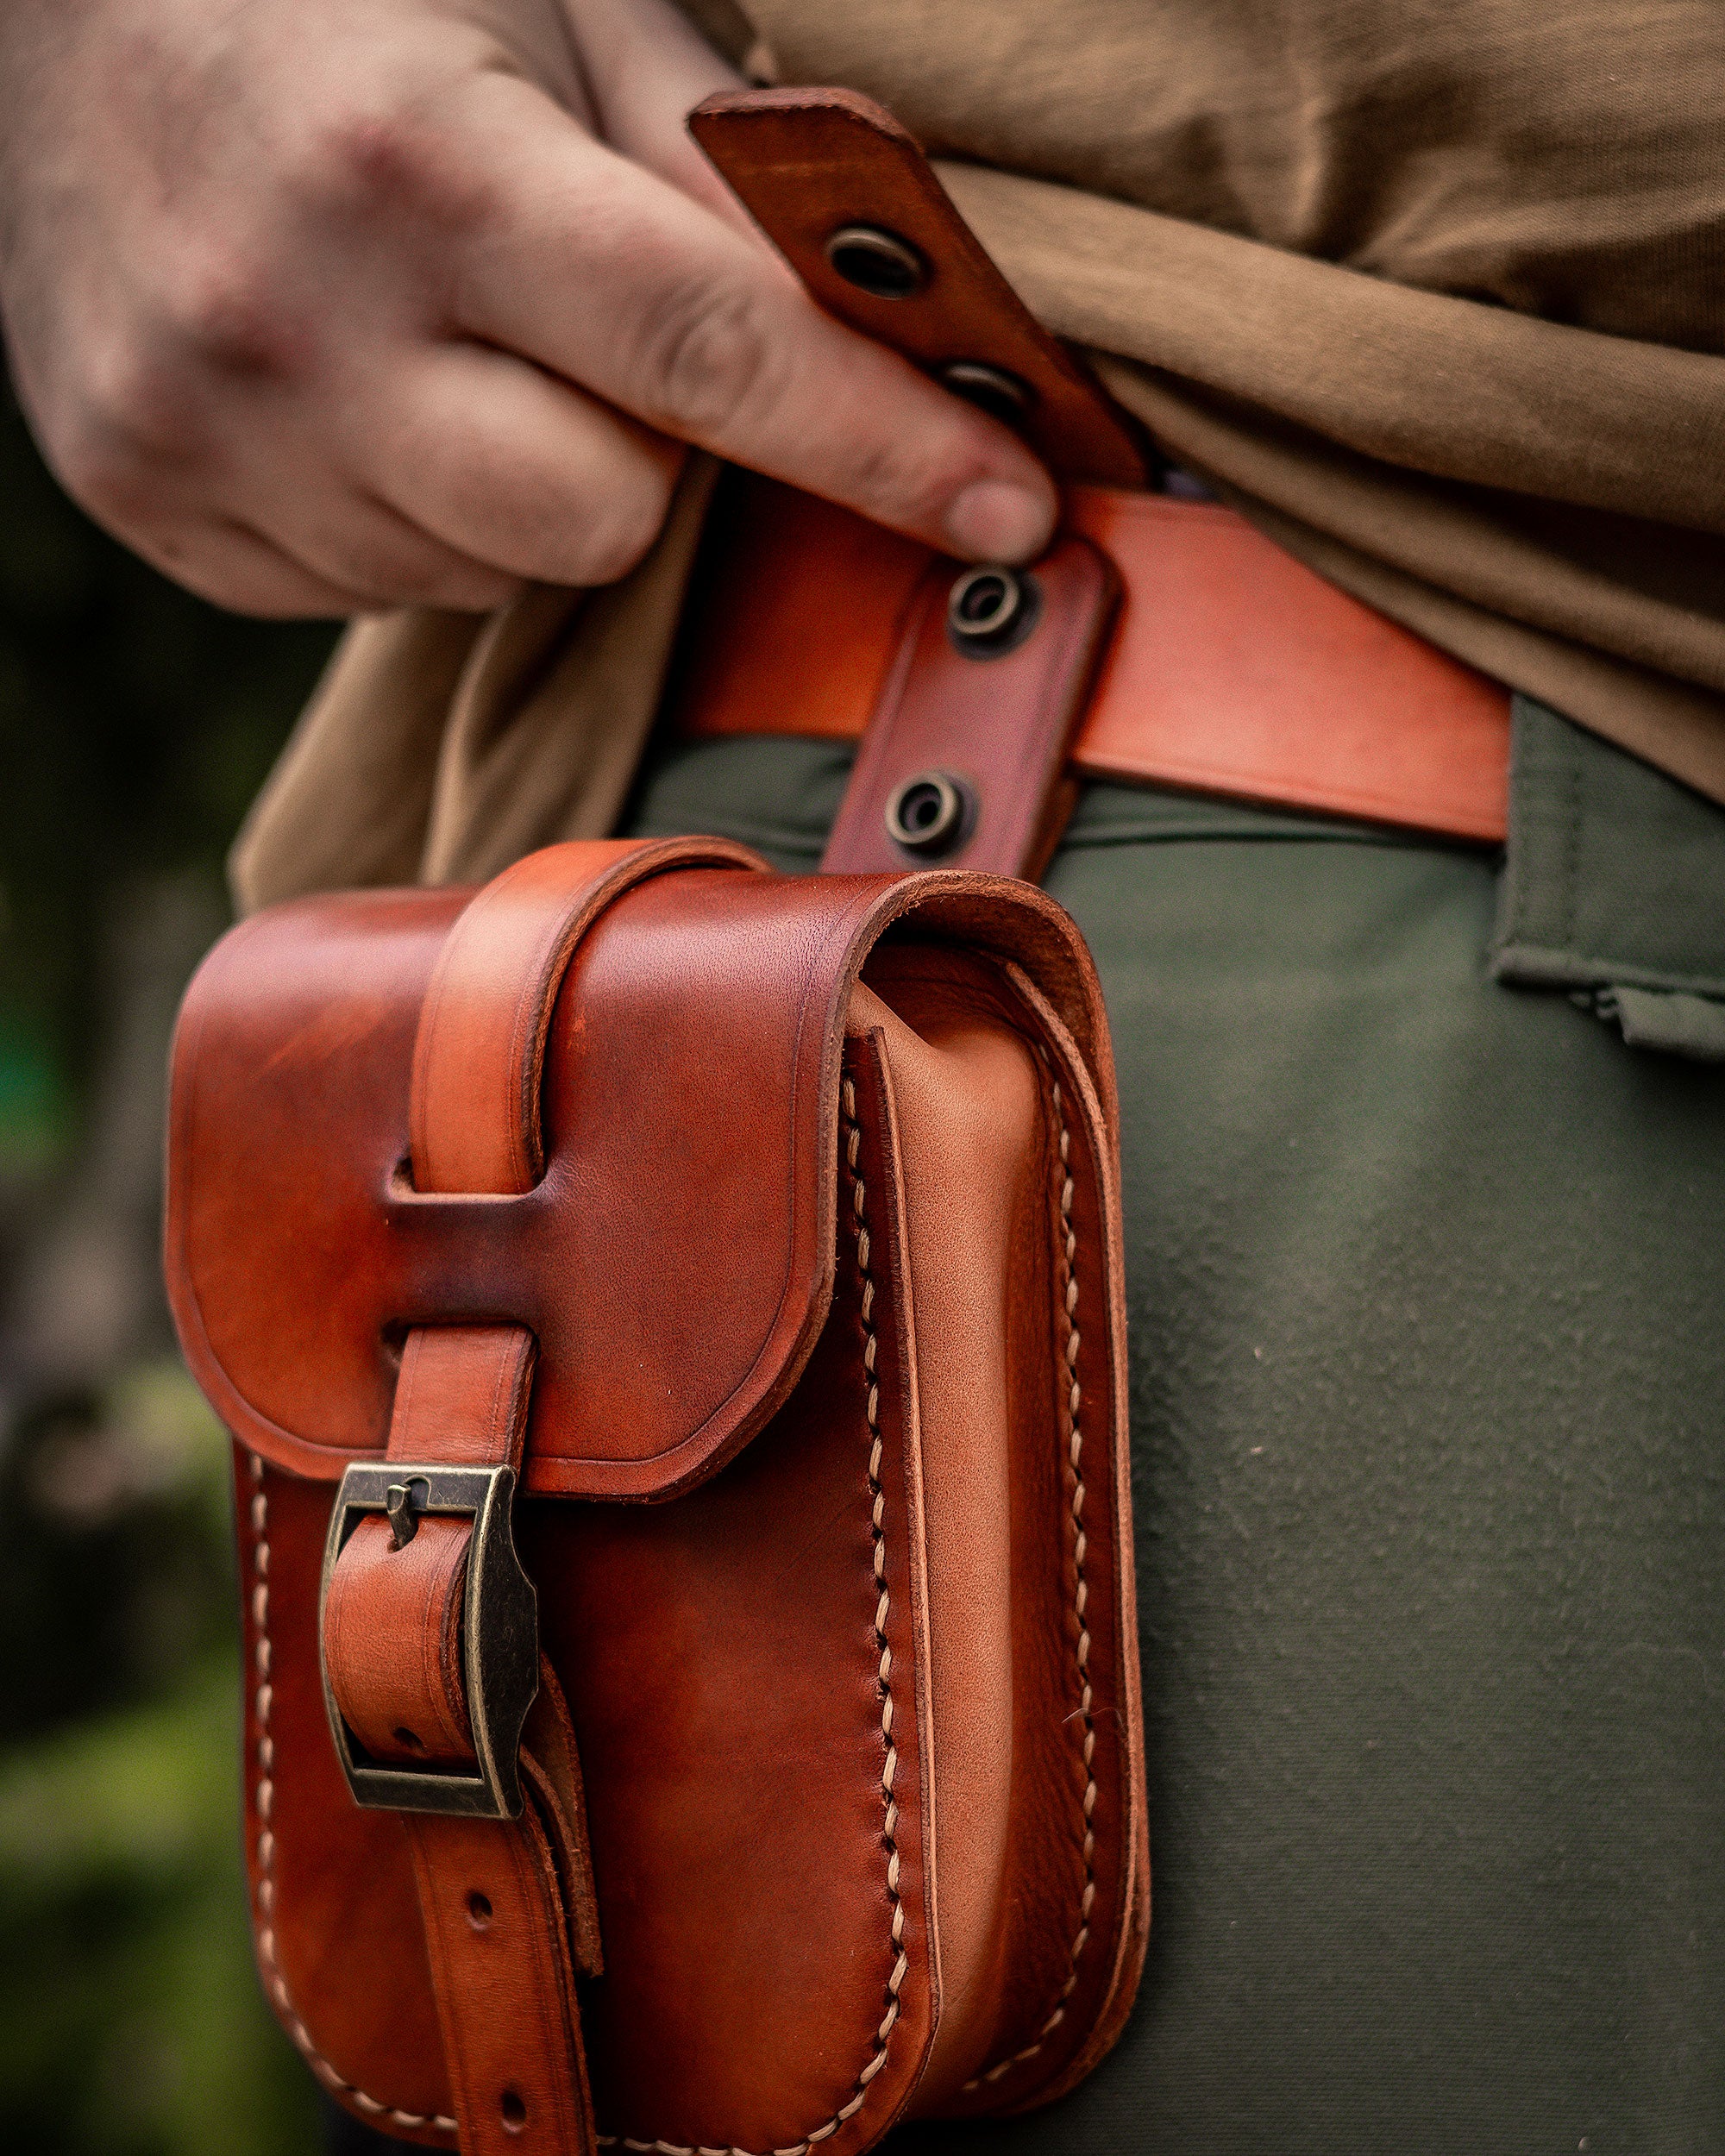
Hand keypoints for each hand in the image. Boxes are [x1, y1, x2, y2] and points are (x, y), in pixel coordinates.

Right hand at [0, 0, 1055, 615]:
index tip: (1009, 510)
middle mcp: (293, 318)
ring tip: (447, 340)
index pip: (709, 352)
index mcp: (417, 163)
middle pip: (603, 516)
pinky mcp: (148, 497)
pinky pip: (375, 587)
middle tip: (594, 334)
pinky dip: (411, 511)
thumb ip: (715, 170)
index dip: (880, 445)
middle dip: (650, 450)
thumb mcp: (555, 7)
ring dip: (521, 479)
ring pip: (491, 568)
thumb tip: (891, 322)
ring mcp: (202, 429)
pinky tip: (359, 392)